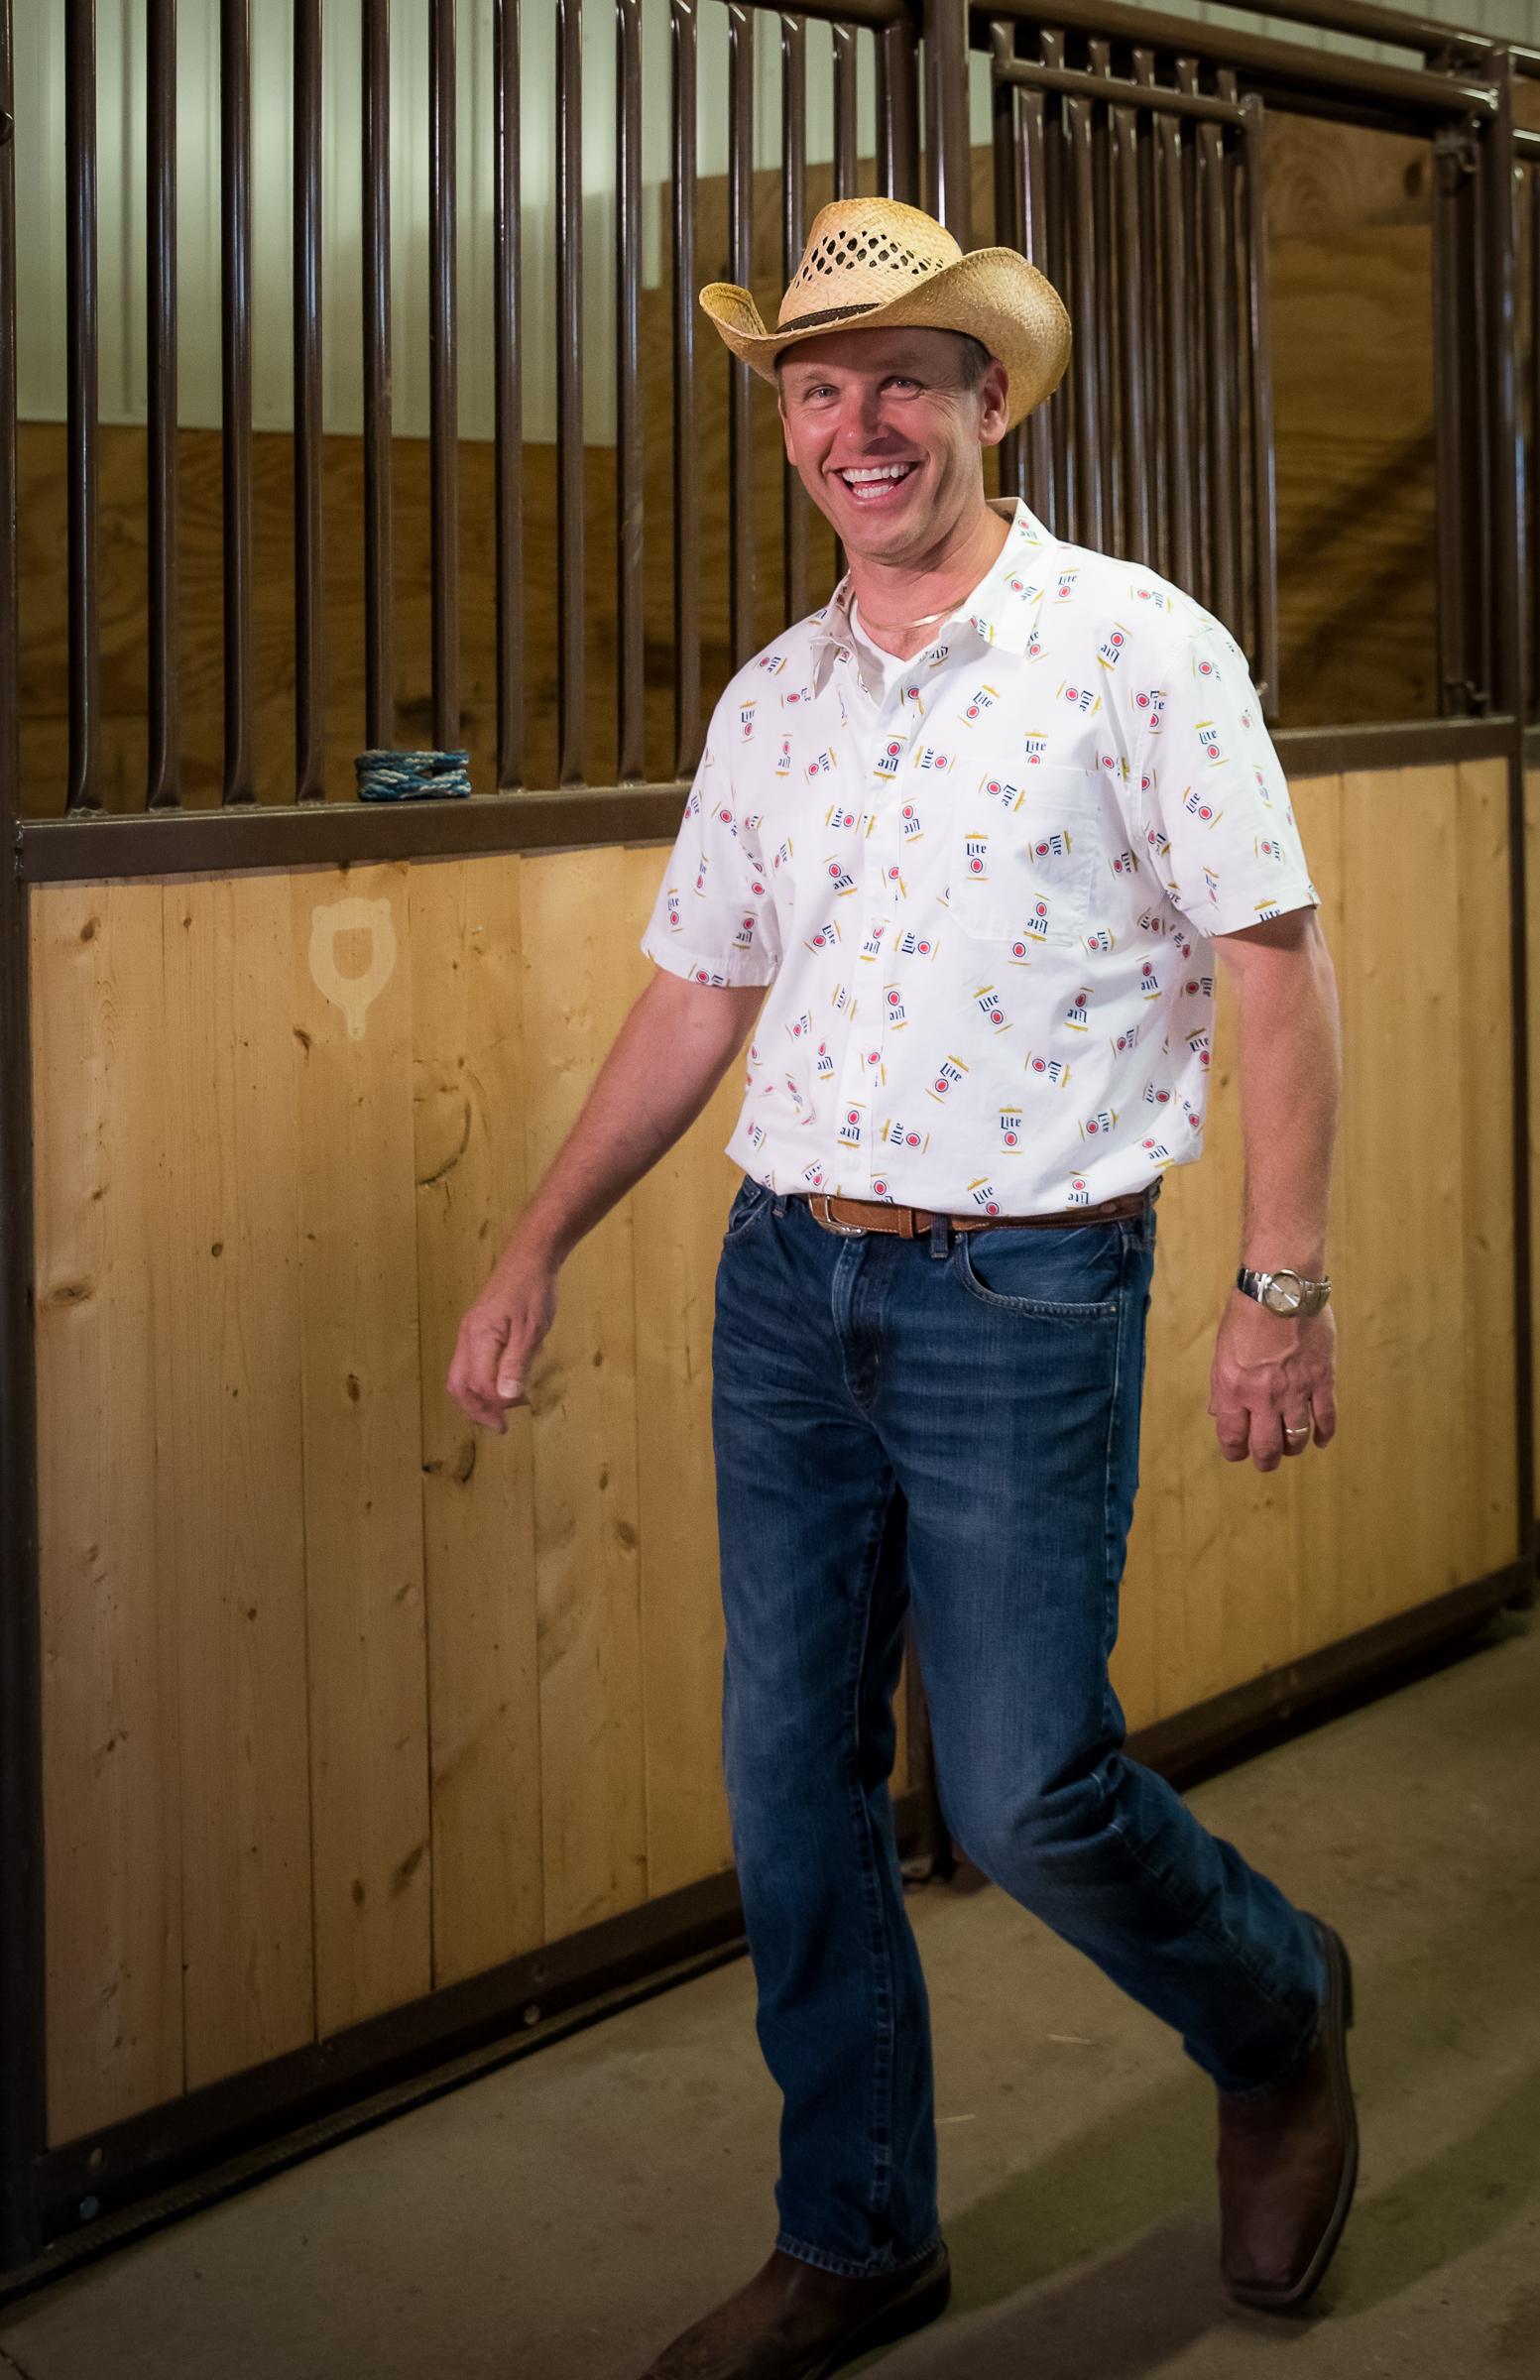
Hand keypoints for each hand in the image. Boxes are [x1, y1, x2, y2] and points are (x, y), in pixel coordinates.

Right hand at [447, 1248, 558, 1433]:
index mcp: (479, 1338)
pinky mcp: (476, 1330)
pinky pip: (470, 1363)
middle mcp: (467, 1337)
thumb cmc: (533, 1291)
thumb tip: (505, 1397)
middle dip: (477, 1410)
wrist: (529, 1259)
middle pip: (460, 1385)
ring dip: (479, 1396)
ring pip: (461, 1376)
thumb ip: (517, 1364)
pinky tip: (504, 1382)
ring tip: (505, 1406)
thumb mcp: (532, 1331)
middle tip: (500, 1426)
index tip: (510, 1420)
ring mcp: (469, 1332)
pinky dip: (482, 1381)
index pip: (478, 1385)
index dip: (493, 1407)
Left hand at [1209, 1290, 1336, 1472]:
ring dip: (1293, 1449)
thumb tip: (1218, 1412)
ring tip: (1290, 1448)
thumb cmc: (1246, 1314)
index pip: (1232, 1437)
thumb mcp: (1221, 1351)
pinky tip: (1319, 1440)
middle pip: (1266, 1447)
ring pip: (1296, 1438)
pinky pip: (1326, 1418)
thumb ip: (1221, 1386)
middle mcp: (1264, 1397)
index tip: (1238, 1454)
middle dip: (1265, 1461)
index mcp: (1234, 1389)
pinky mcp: (1321, 1380)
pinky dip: (1323, 1434)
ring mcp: (1295, 1391)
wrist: (1280, 1289)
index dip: (1234, 1452)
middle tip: (1267, 1462)